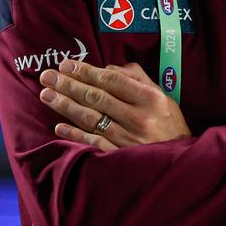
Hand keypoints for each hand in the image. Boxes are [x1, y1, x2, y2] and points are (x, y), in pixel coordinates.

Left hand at [39, 60, 191, 150]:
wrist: (180, 161)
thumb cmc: (168, 122)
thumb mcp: (160, 94)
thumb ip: (135, 77)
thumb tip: (106, 69)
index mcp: (149, 97)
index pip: (110, 80)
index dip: (85, 71)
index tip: (65, 64)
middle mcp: (138, 117)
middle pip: (96, 98)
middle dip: (68, 85)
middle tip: (47, 76)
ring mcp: (128, 139)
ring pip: (90, 119)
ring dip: (65, 106)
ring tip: (46, 95)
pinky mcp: (120, 157)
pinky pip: (93, 143)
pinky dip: (75, 135)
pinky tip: (58, 127)